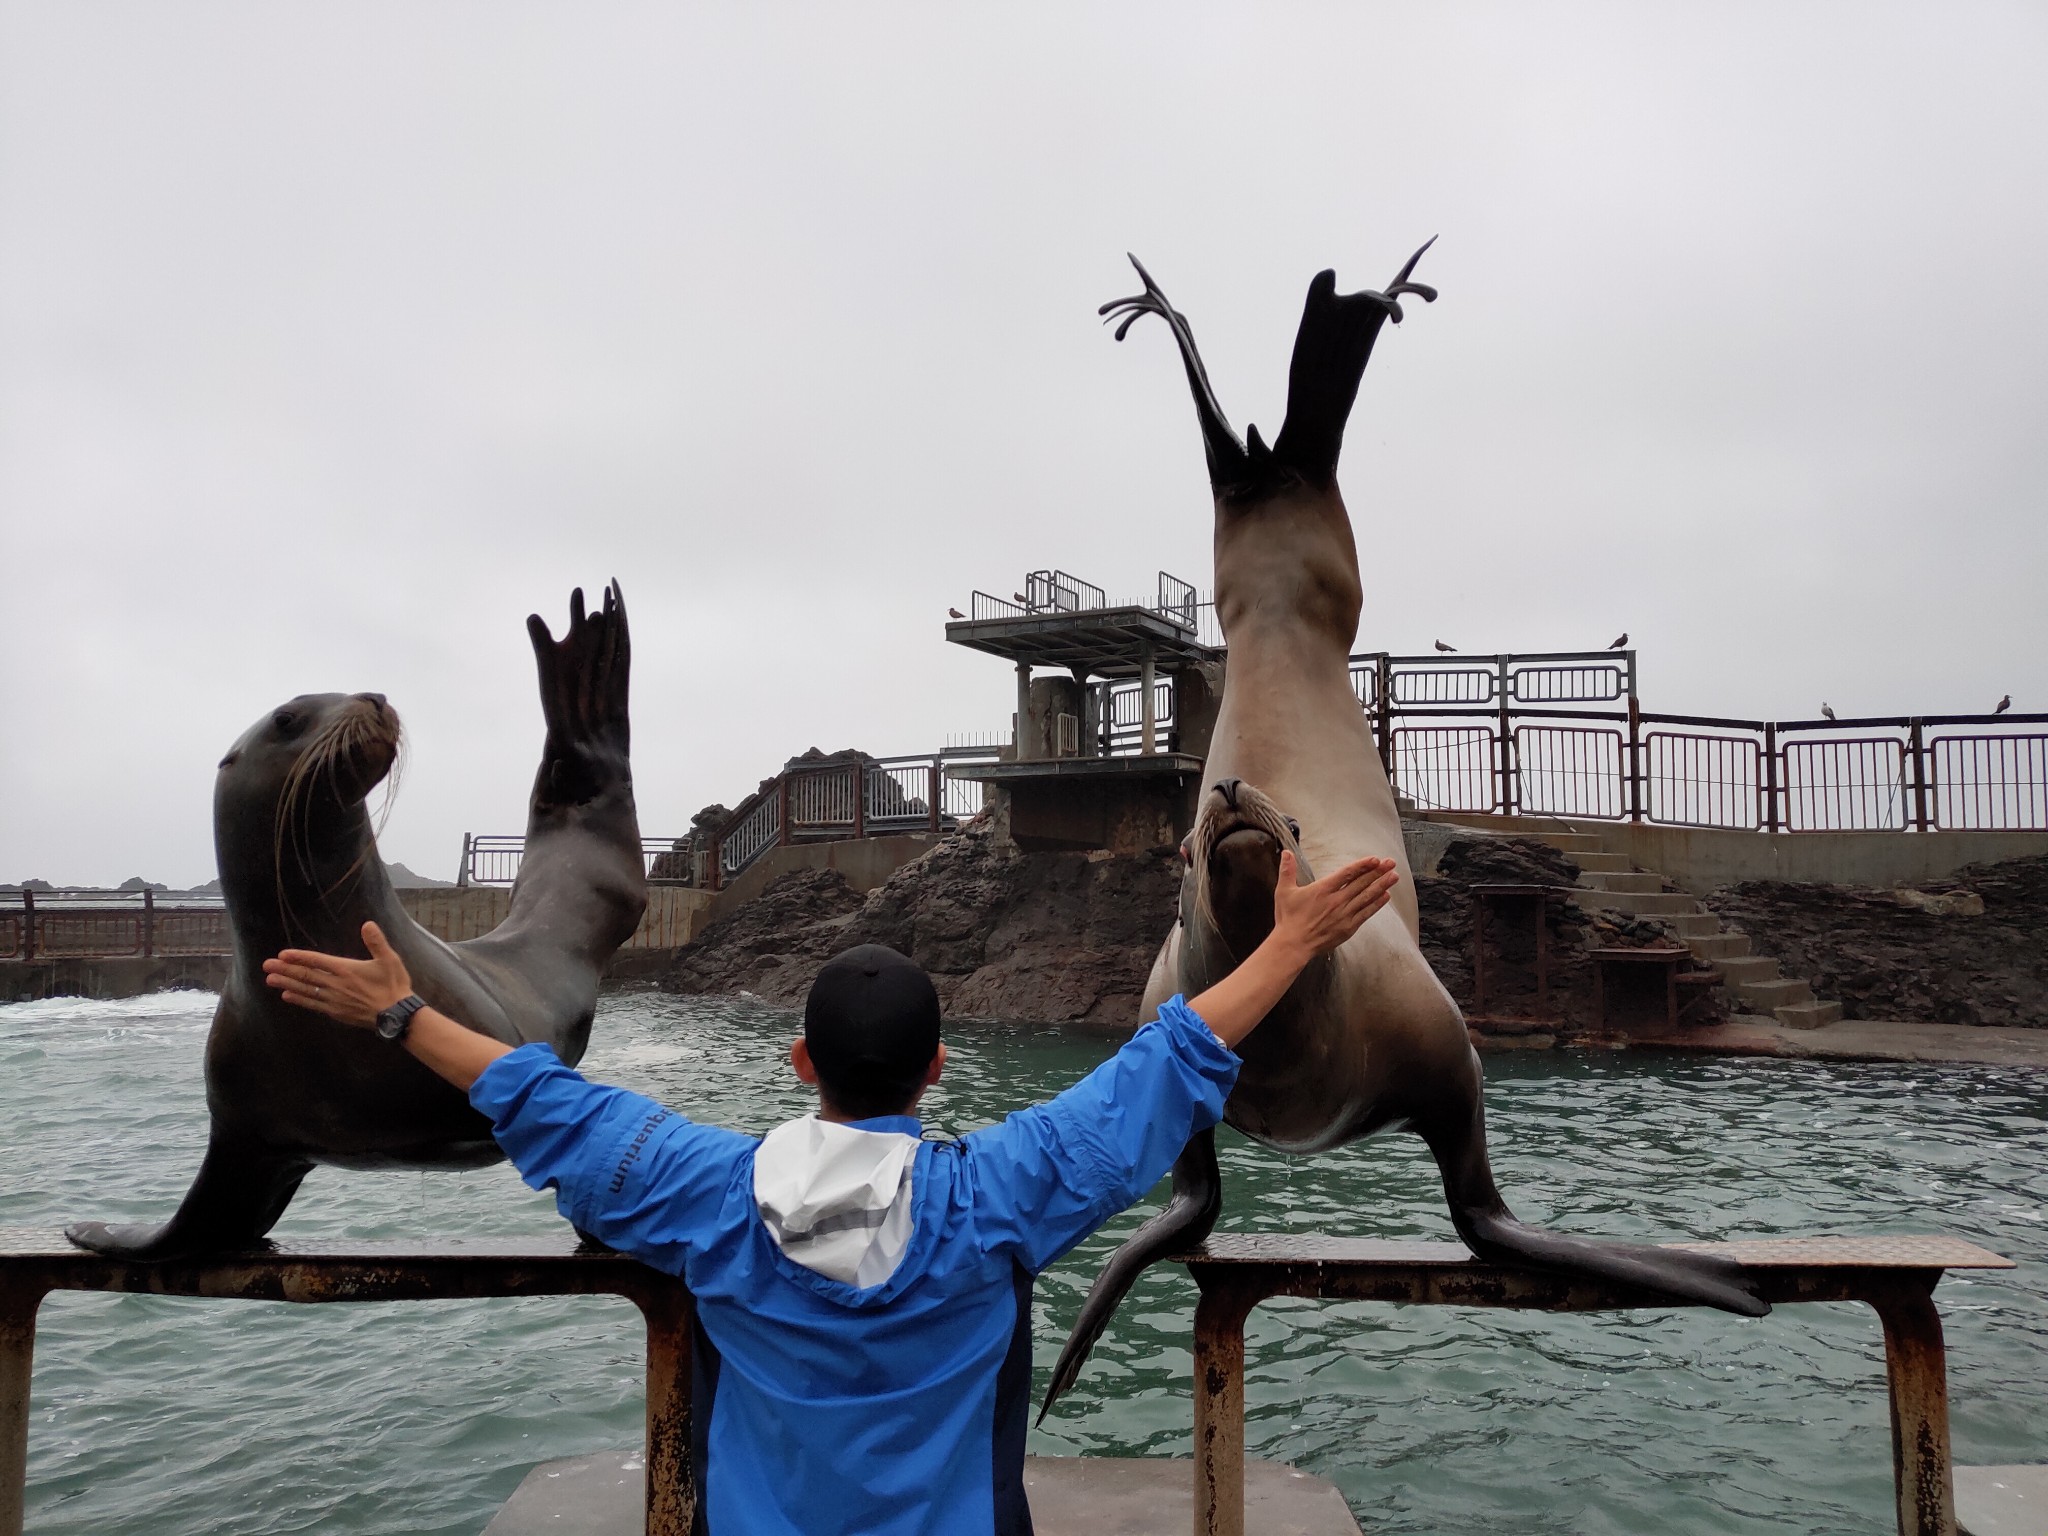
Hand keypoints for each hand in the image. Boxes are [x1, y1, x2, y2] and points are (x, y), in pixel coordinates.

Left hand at [264, 921, 414, 1027]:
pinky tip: (287, 996)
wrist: (396, 1015)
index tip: (282, 955)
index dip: (299, 957)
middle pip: (306, 975)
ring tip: (270, 980)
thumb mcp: (389, 960)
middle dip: (286, 969)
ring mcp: (334, 1000)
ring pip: (305, 990)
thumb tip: (367, 924)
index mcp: (346, 970)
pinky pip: (312, 1004)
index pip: (317, 961)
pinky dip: (298, 999)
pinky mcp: (335, 1012)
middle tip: (267, 965)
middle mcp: (336, 985)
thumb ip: (376, 942)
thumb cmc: (393, 985)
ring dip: (287, 984)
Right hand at [1270, 851, 1399, 961]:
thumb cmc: (1288, 918)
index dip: (1362, 865)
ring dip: (1381, 886)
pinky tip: (1385, 896)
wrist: (1294, 945)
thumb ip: (1287, 870)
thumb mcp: (1284, 891)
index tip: (1375, 859)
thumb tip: (1286, 852)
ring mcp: (1344, 914)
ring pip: (1367, 897)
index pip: (1347, 873)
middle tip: (1391, 863)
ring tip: (1394, 876)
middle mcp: (1337, 901)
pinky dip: (1376, 904)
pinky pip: (1366, 913)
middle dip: (1378, 872)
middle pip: (1361, 883)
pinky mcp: (1348, 927)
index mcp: (1323, 889)